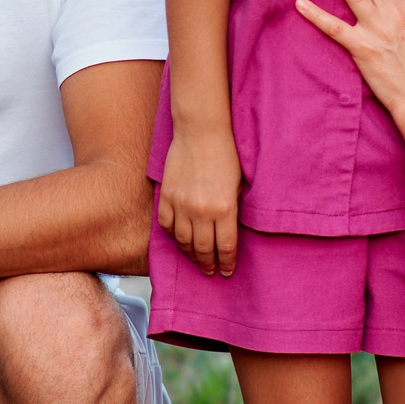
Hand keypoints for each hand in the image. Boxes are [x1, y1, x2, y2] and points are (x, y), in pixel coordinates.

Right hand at [157, 120, 241, 277]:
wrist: (201, 131)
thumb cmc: (226, 156)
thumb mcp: (238, 186)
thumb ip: (233, 212)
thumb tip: (228, 233)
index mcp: (224, 209)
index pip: (225, 247)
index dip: (227, 263)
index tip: (227, 271)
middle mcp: (201, 211)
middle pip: (203, 249)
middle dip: (208, 264)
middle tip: (210, 271)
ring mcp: (181, 204)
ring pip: (183, 241)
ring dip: (190, 253)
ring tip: (195, 258)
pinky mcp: (166, 196)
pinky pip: (166, 225)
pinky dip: (172, 235)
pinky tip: (179, 238)